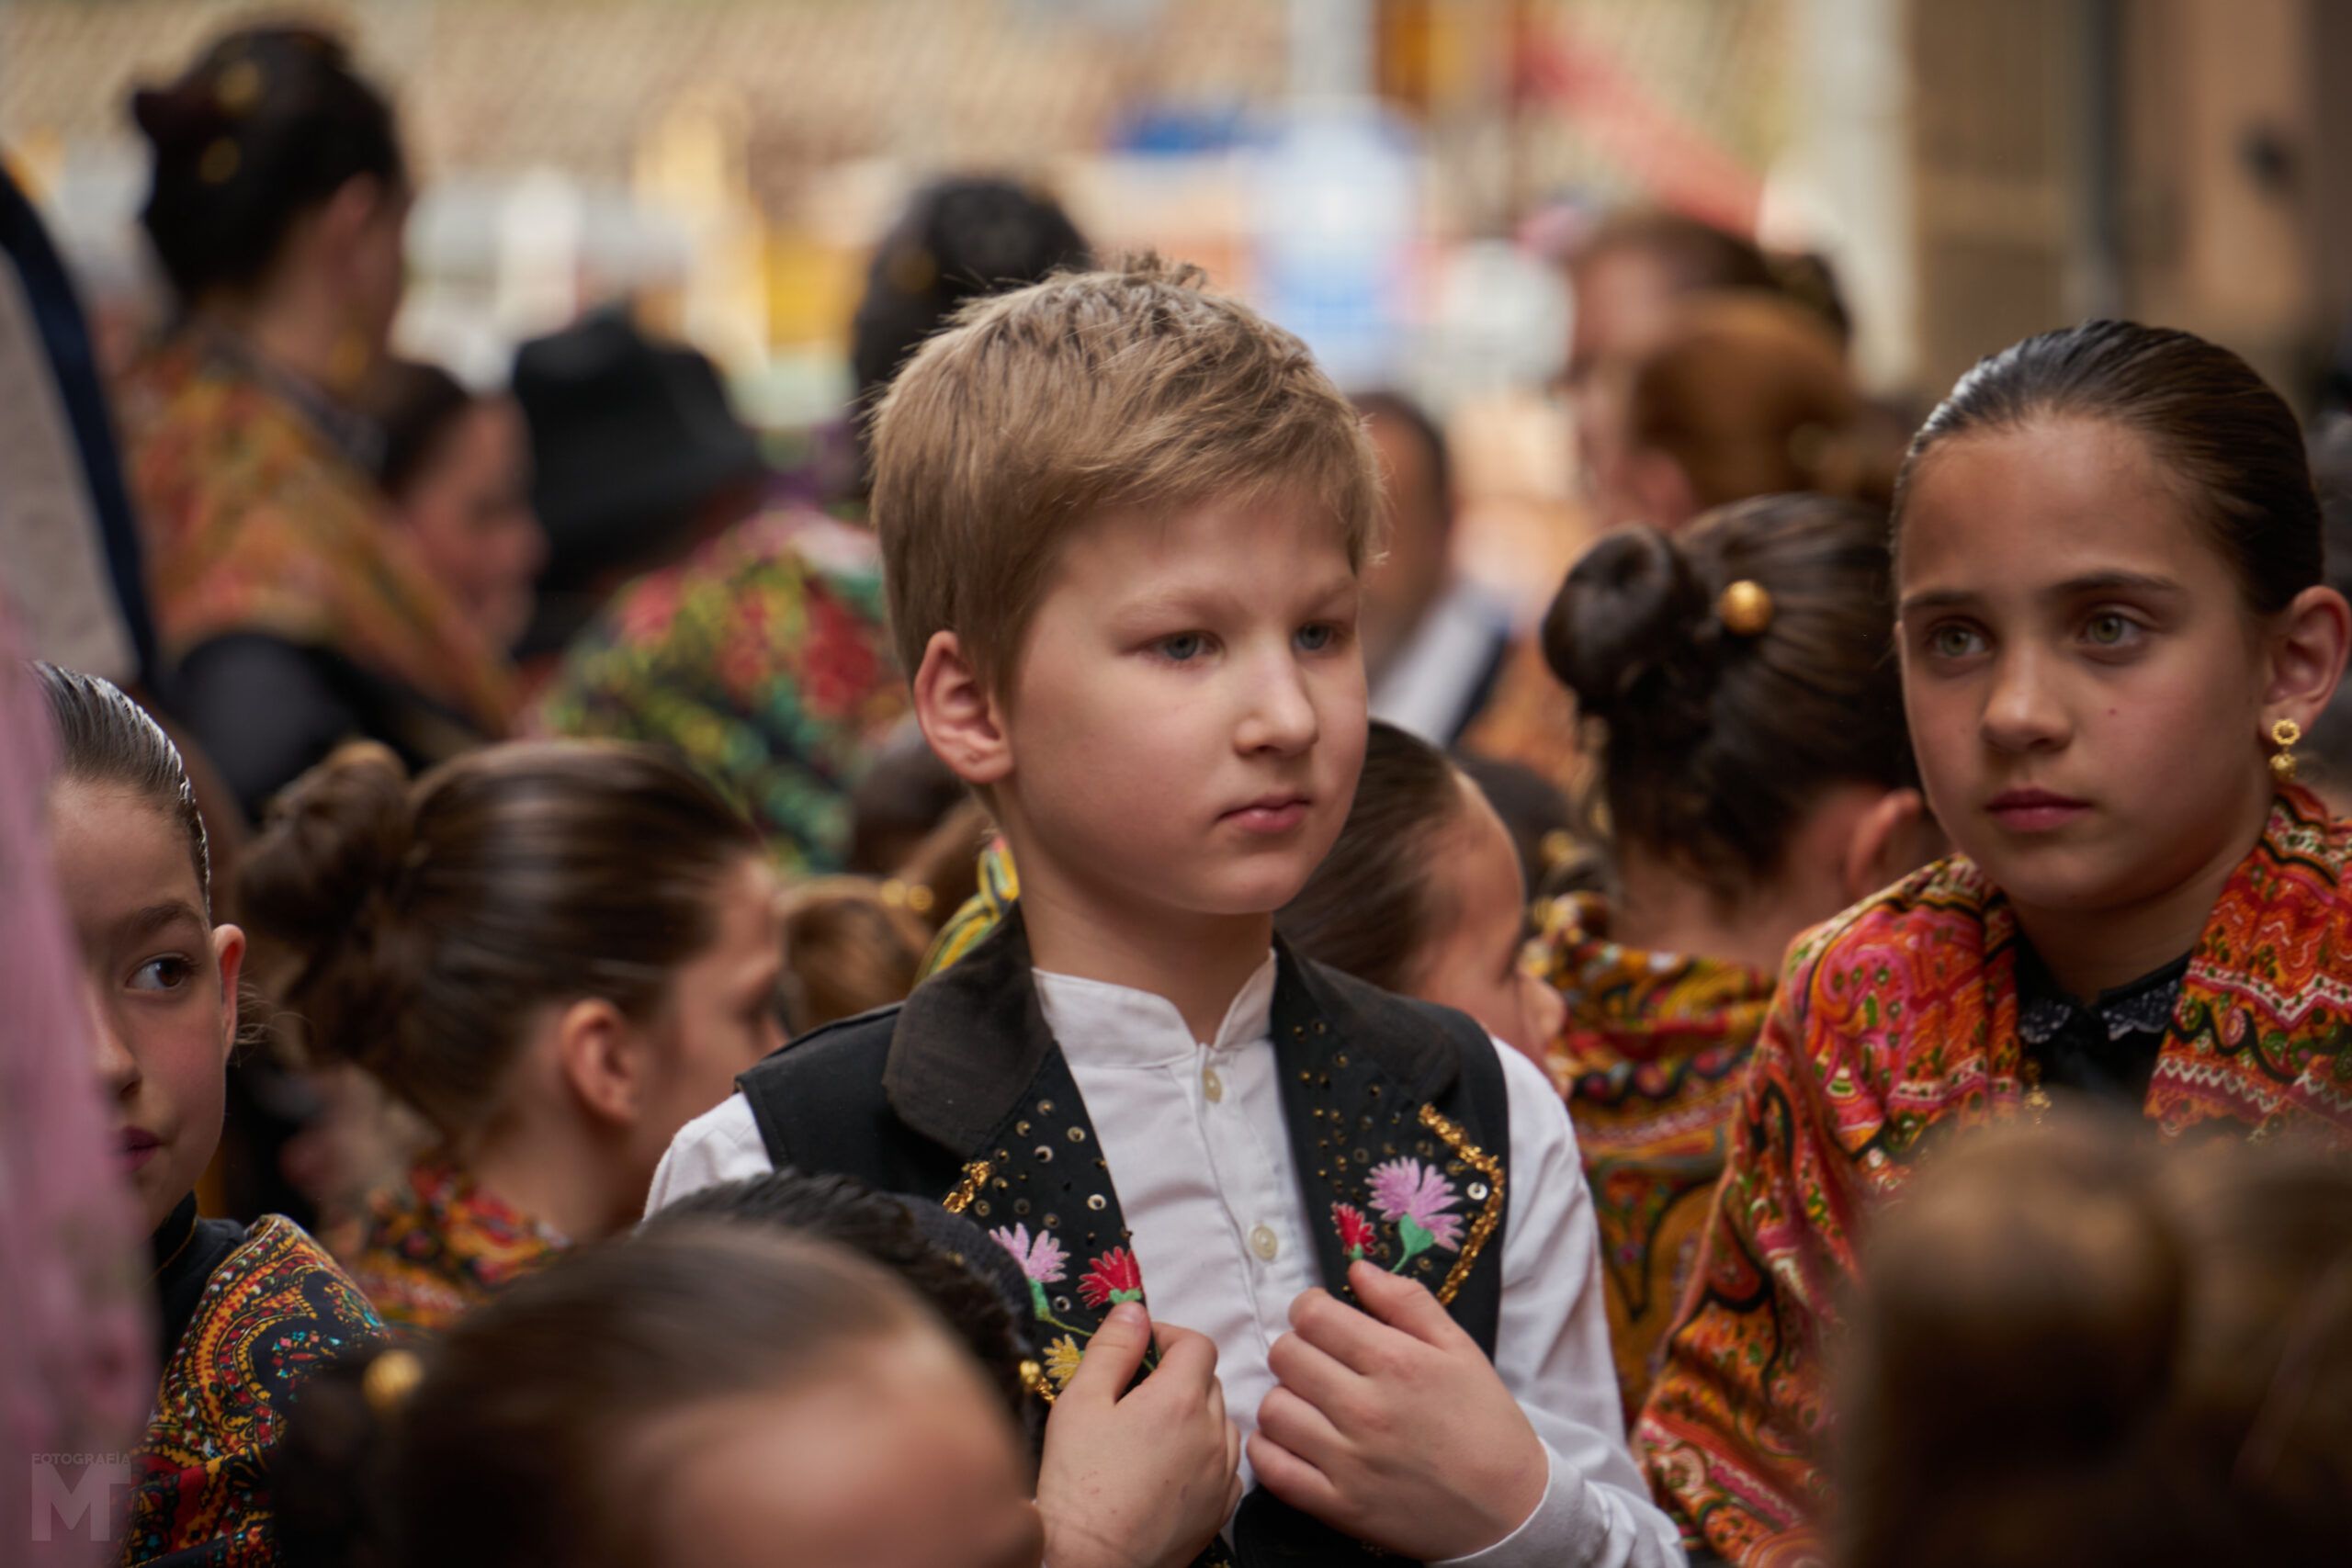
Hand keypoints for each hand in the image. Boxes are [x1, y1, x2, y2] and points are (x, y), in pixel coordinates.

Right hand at [1038, 1302, 1243, 1567]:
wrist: (1090, 1563)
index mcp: (1180, 1399)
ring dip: (1194, 1414)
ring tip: (1150, 1433)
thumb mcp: (1080, 1402)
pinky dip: (1205, 1454)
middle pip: (1209, 1380)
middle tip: (1133, 1392)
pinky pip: (1225, 1463)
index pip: (1197, 1343)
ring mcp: (1222, 1473)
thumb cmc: (1077, 1483)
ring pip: (1221, 1421)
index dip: (1168, 1336)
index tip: (1140, 1349)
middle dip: (1176, 1374)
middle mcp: (1213, 1432)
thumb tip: (1134, 1310)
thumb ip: (1112, 1349)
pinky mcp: (1221, 1508)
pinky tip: (1168, 1468)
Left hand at [1249, 1261, 1548, 1559]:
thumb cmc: (1485, 1422)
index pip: (1311, 1316)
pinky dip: (1269, 1450)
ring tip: (1311, 1403)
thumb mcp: (1460, 1349)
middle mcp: (1364, 1408)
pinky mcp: (1337, 1506)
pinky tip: (1293, 1441)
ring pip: (1272, 1409)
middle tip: (1320, 1362)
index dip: (1309, 1309)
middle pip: (1284, 1356)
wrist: (1508, 1510)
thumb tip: (1356, 1269)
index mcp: (1395, 1362)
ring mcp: (1347, 1461)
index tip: (1323, 1320)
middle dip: (1297, 1349)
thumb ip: (1406, 1301)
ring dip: (1285, 1398)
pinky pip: (1271, 1468)